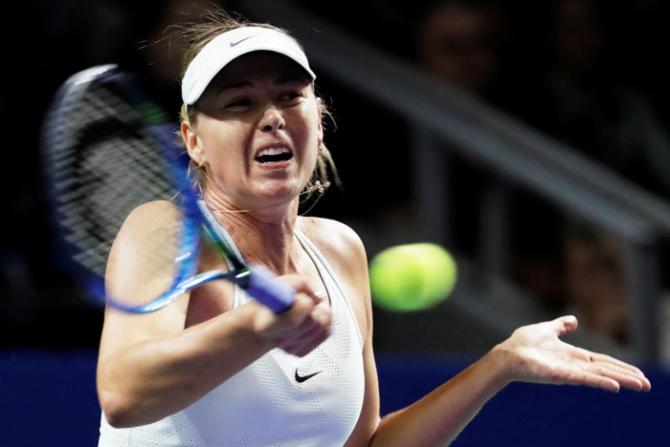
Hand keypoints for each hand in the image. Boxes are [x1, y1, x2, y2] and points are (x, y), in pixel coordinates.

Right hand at [251, 274, 331, 356]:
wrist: (263, 320)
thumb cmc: (272, 300)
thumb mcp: (283, 282)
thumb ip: (303, 284)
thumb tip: (319, 297)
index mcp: (268, 324)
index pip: (294, 320)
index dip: (303, 303)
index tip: (299, 296)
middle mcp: (278, 340)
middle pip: (314, 323)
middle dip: (316, 306)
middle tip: (308, 299)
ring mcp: (290, 349)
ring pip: (323, 328)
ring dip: (321, 313)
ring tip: (310, 307)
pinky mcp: (301, 352)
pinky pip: (325, 334)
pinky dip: (324, 322)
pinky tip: (311, 317)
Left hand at [492, 315, 650, 392]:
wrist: (506, 354)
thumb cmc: (523, 343)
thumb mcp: (547, 329)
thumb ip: (561, 326)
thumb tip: (573, 320)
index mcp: (572, 355)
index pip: (601, 362)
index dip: (619, 366)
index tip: (638, 373)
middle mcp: (573, 365)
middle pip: (605, 371)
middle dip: (626, 376)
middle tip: (647, 385)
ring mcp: (567, 371)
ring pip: (599, 376)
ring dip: (620, 380)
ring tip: (640, 385)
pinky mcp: (559, 375)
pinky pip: (582, 378)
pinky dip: (599, 382)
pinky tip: (615, 386)